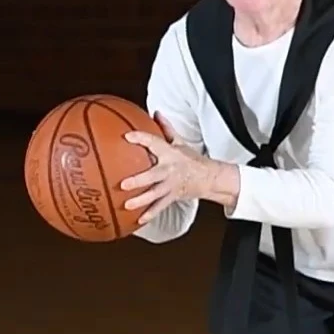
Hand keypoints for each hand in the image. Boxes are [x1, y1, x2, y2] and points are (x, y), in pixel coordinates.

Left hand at [121, 113, 237, 221]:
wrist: (209, 177)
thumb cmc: (191, 159)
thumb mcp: (180, 142)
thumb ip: (166, 128)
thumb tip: (156, 112)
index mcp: (170, 153)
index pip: (154, 143)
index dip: (141, 139)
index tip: (127, 137)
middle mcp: (169, 170)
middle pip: (153, 175)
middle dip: (138, 180)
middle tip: (123, 184)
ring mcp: (171, 185)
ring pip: (155, 194)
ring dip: (141, 200)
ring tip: (127, 205)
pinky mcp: (172, 196)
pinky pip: (160, 207)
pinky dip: (150, 214)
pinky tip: (139, 220)